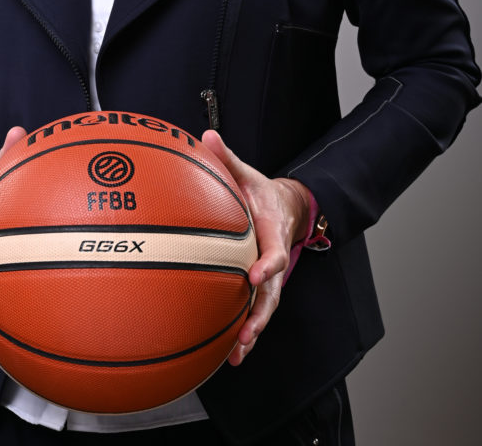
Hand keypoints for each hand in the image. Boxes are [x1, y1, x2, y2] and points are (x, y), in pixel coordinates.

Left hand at [201, 129, 310, 366]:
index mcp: (272, 233)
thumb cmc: (261, 192)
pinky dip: (242, 332)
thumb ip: (228, 158)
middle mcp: (272, 261)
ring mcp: (267, 278)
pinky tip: (227, 355)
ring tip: (237, 353)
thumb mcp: (247, 173)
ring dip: (252, 331)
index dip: (268, 266)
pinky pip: (252, 311)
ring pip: (264, 309)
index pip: (275, 253)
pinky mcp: (257, 288)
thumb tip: (207, 136)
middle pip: (272, 294)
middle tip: (246, 333)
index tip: (256, 275)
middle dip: (260, 315)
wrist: (286, 209)